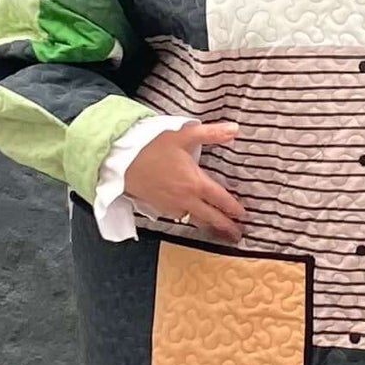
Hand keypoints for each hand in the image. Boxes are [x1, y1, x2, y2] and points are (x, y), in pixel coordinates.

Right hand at [124, 121, 247, 243]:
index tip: (243, 216)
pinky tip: (190, 217)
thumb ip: (211, 133)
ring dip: (207, 226)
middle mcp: (186, 198)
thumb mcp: (183, 134)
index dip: (234, 209)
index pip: (221, 200)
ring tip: (217, 231)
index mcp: (196, 183)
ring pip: (194, 220)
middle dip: (226, 227)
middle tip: (237, 235)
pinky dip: (188, 220)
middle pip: (210, 217)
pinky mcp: (158, 207)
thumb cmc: (150, 146)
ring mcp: (171, 205)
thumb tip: (235, 129)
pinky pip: (178, 217)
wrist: (120, 160)